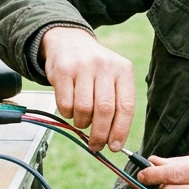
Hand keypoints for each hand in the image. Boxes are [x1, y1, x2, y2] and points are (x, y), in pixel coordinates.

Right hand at [41, 27, 134, 151]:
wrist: (68, 41)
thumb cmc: (94, 69)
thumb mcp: (112, 78)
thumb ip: (116, 106)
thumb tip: (114, 142)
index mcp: (123, 70)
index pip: (126, 106)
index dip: (120, 130)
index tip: (115, 147)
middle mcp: (105, 66)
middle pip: (105, 110)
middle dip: (100, 134)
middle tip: (96, 145)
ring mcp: (83, 67)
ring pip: (84, 109)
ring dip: (82, 123)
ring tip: (82, 121)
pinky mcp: (63, 71)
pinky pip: (65, 104)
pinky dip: (67, 114)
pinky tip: (70, 109)